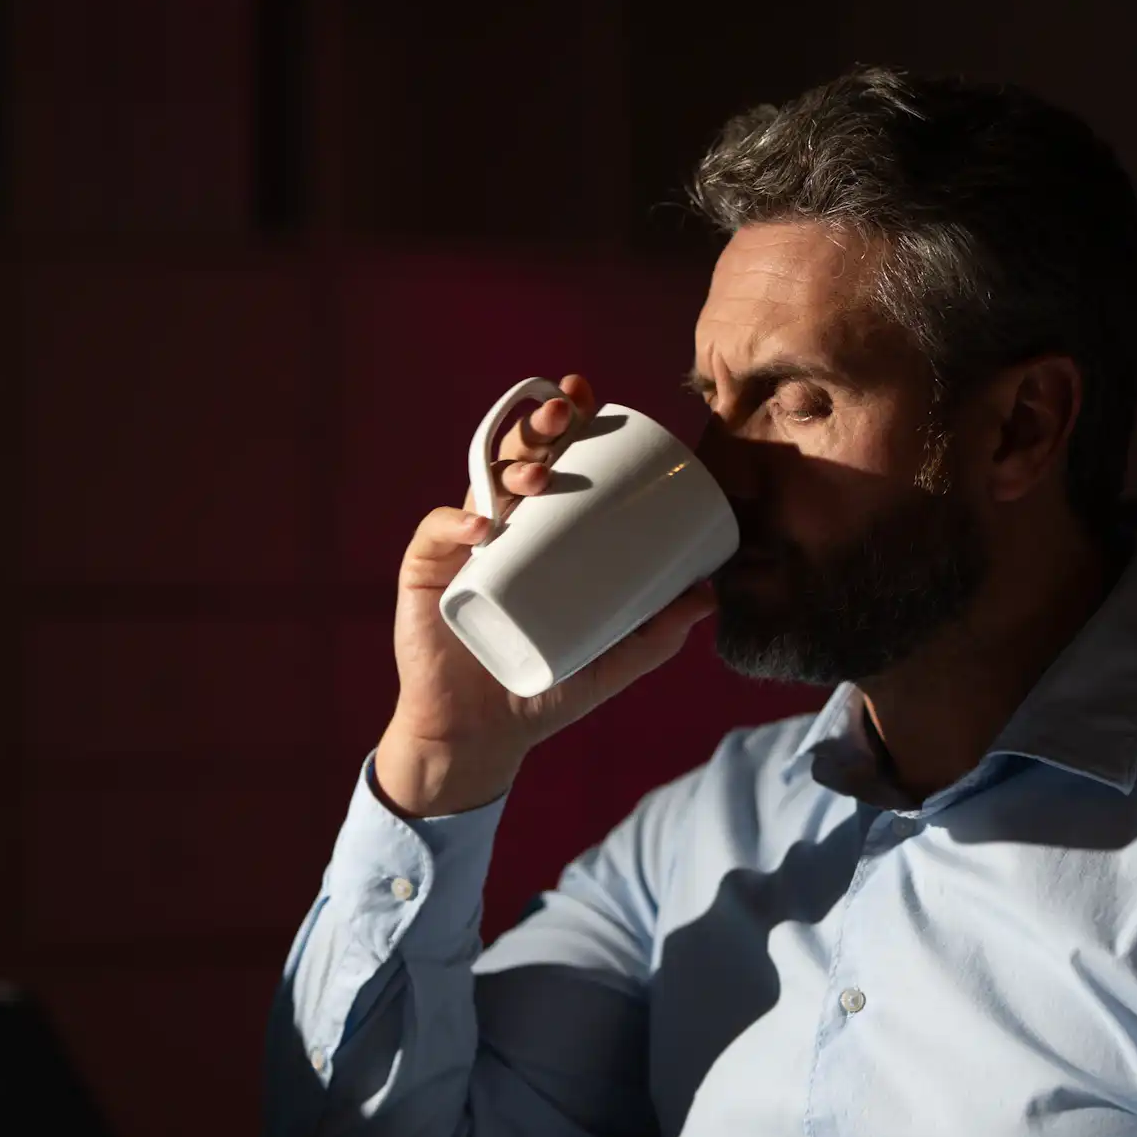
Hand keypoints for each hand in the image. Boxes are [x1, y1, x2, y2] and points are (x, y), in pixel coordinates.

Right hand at [374, 372, 717, 817]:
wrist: (480, 736)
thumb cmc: (543, 691)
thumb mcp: (611, 663)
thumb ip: (657, 634)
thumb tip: (709, 594)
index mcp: (537, 534)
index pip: (552, 465)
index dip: (567, 426)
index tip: (593, 400)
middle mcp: (497, 529)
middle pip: (515, 460)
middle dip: (538, 428)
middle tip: (566, 416)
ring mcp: (459, 549)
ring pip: (478, 486)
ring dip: (505, 466)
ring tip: (537, 474)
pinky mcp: (426, 575)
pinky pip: (436, 536)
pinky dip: (455, 525)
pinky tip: (483, 529)